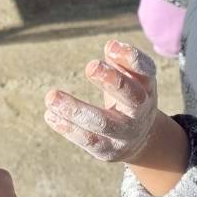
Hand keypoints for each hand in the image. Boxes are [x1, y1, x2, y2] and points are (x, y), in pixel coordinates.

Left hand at [44, 39, 157, 161]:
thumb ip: (122, 61)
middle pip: (131, 97)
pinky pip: (87, 140)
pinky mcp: (108, 150)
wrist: (138, 139)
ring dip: (76, 109)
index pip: (145, 71)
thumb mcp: (130, 78)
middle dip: (112, 81)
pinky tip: (50, 115)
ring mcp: (125, 134)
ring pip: (102, 123)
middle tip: (91, 66)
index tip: (109, 46)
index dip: (130, 58)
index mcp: (146, 87)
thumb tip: (111, 47)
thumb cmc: (128, 97)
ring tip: (51, 97)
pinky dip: (67, 128)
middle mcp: (141, 111)